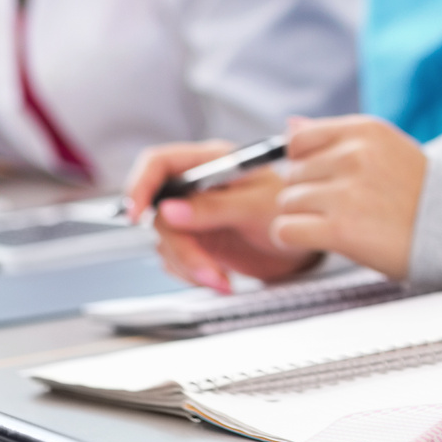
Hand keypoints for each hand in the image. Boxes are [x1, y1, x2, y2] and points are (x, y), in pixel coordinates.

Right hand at [123, 139, 313, 292]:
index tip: (136, 214)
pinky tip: (220, 277)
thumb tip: (169, 211)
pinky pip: (175, 259)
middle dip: (180, 247)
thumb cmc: (293, 211)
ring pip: (165, 240)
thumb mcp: (257, 206)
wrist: (305, 245)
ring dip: (189, 265)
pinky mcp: (196, 241)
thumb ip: (214, 207)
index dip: (140, 184)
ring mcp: (194, 215)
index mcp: (212, 162)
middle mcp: (197, 186)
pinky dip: (193, 273)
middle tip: (207, 270)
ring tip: (222, 279)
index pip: (159, 162)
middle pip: (159, 211)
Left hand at [269, 116, 428, 280]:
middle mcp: (354, 155)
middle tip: (344, 207)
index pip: (299, 141)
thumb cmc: (417, 192)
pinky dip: (295, 238)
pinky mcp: (339, 230)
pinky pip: (285, 230)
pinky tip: (321, 238)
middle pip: (292, 175)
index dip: (307, 164)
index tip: (329, 180)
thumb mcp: (385, 149)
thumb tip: (290, 126)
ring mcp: (346, 193)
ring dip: (306, 217)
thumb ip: (337, 137)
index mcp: (365, 131)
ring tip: (341, 222)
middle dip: (309, 193)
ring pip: (287, 203)